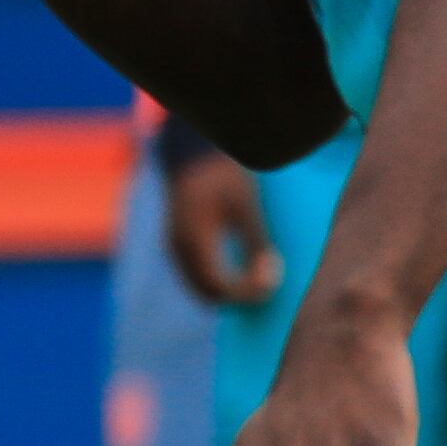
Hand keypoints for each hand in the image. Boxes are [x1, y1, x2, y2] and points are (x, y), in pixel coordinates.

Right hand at [161, 148, 282, 306]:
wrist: (193, 149)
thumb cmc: (223, 174)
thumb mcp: (246, 205)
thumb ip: (257, 242)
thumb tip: (270, 277)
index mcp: (195, 241)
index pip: (219, 286)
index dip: (246, 294)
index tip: (272, 288)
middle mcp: (179, 248)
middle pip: (207, 292)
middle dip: (238, 296)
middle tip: (269, 289)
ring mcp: (174, 245)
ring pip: (199, 284)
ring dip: (228, 289)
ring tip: (259, 280)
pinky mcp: (177, 239)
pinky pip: (195, 272)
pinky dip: (218, 278)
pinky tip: (241, 270)